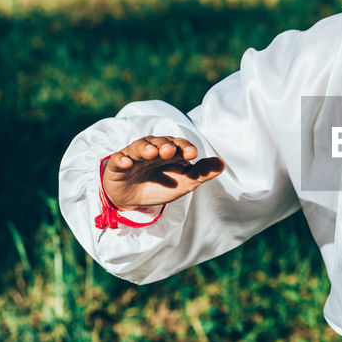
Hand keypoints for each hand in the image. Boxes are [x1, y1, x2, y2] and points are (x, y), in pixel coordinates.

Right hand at [103, 136, 224, 208]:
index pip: (179, 145)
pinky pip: (119, 159)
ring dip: (146, 148)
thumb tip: (223, 163)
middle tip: (170, 151)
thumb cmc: (161, 185)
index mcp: (171, 152)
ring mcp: (135, 156)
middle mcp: (153, 149)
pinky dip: (122, 159)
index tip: (191, 154)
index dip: (185, 148)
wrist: (133, 199)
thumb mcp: (184, 183)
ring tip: (151, 153)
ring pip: (140, 147)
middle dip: (166, 145)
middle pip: (160, 142)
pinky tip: (127, 163)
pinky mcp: (118, 165)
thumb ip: (202, 174)